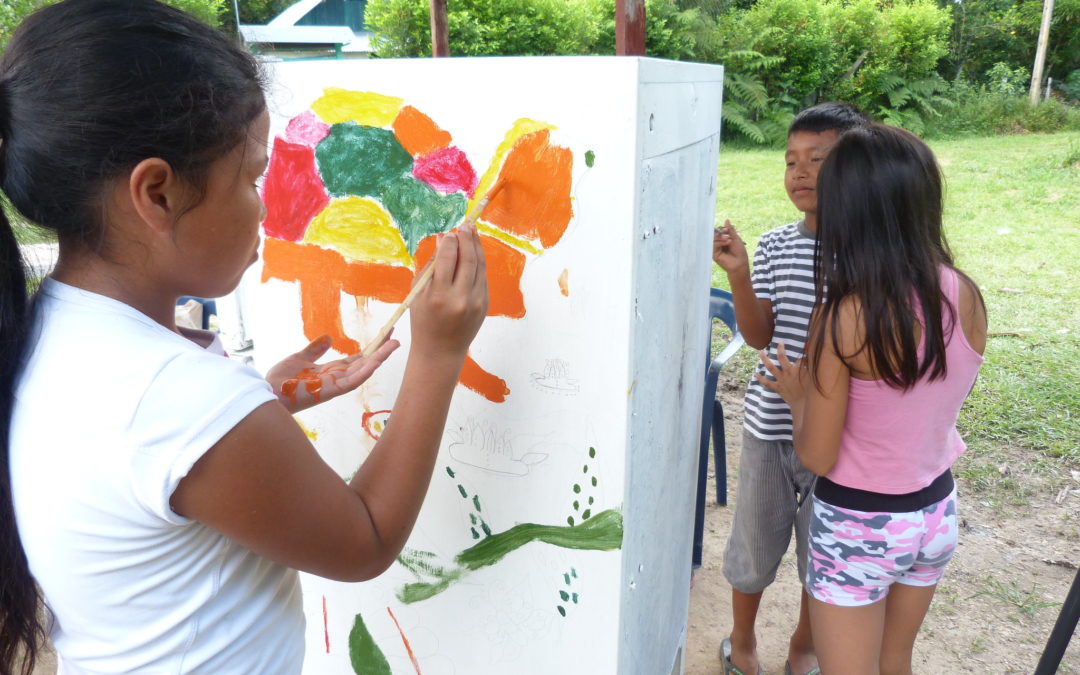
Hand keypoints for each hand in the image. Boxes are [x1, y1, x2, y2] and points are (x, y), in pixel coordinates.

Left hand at [267, 334, 398, 413]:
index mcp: (331, 370)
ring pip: (363, 371)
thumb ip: (315, 349)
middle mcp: (337, 378)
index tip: (384, 335)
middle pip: (365, 363)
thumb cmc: (281, 379)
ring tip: (394, 345)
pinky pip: (352, 382)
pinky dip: (365, 372)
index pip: (357, 358)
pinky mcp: (331, 390)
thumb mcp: (299, 358)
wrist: (268, 392)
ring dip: (379, 359)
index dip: (371, 347)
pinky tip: (376, 362)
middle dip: (381, 350)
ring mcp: (336, 385)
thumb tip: (328, 338)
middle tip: (396, 336)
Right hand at [408, 224, 487, 359]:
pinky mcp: (485, 304)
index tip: (448, 233)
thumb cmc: (423, 320)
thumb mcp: (418, 294)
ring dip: (476, 246)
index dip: (450, 241)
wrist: (441, 350)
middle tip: (464, 225)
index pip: (448, 258)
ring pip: (480, 266)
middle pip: (469, 259)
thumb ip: (431, 267)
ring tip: (471, 231)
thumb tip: (443, 240)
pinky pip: (483, 277)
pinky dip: (479, 262)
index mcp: (439, 296)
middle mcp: (460, 298)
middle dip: (467, 239)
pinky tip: (474, 251)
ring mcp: (476, 302)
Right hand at [713, 219, 748, 274]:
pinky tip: (727, 242)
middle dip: (720, 232)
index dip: (721, 229)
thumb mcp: (735, 238)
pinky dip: (720, 242)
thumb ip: (730, 230)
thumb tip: (726, 220)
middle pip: (715, 234)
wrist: (740, 263)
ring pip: (714, 239)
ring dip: (721, 237)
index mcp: (724, 239)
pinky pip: (714, 245)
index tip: (727, 229)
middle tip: (726, 232)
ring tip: (729, 239)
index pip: (719, 231)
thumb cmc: (739, 252)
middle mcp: (719, 244)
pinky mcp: (714, 254)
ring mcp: (716, 249)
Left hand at [755, 342, 806, 405]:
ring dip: (765, 359)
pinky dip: (761, 379)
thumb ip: (812, 368)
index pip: (801, 359)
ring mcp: (781, 379)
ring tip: (760, 352)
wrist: (803, 405)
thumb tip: (811, 359)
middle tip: (779, 343)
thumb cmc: (810, 392)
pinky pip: (767, 383)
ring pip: (771, 367)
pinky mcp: (778, 387)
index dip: (804, 358)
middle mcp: (787, 372)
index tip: (807, 359)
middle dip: (780, 349)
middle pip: (782, 358)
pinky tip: (755, 374)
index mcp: (798, 368)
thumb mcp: (814, 378)